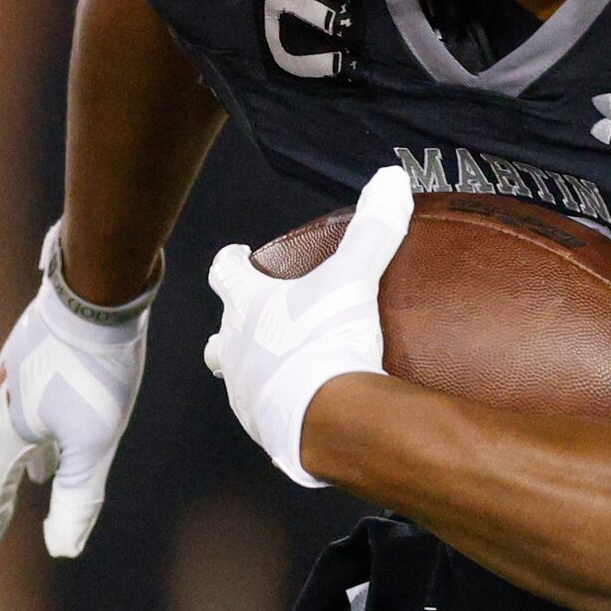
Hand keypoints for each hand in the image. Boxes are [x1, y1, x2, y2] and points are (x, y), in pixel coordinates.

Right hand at [0, 225, 158, 557]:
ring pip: (19, 416)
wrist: (97, 290)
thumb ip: (77, 495)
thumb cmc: (96, 370)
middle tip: (22, 499)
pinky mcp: (37, 341)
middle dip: (14, 478)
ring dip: (30, 445)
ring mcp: (18, 365)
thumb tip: (63, 548)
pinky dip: (42, 413)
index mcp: (10, 425)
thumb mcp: (94, 442)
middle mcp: (4, 395)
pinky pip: (32, 389)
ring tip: (44, 463)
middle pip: (4, 447)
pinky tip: (60, 406)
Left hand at [205, 166, 412, 485]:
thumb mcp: (354, 278)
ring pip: (240, 380)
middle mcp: (236, 352)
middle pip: (220, 337)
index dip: (230, 262)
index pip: (224, 274)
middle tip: (259, 320)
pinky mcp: (266, 432)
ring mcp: (246, 396)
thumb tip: (390, 178)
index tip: (238, 253)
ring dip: (257, 370)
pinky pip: (269, 416)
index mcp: (247, 308)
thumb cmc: (326, 339)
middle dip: (235, 327)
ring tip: (288, 368)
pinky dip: (282, 408)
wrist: (326, 420)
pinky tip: (309, 408)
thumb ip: (372, 231)